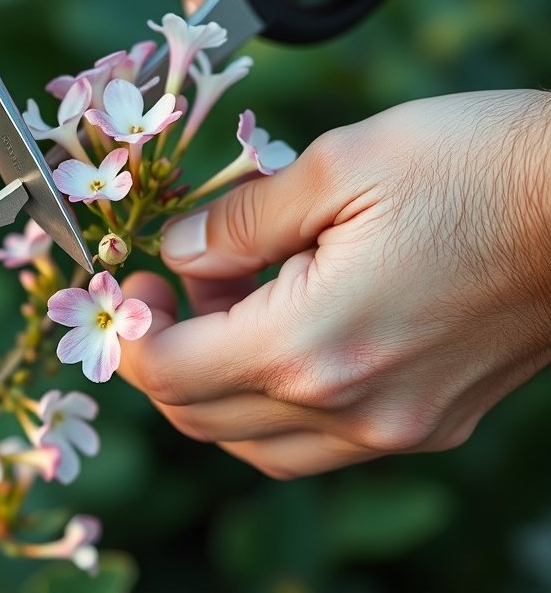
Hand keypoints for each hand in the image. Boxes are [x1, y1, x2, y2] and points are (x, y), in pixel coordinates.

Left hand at [117, 90, 550, 478]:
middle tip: (175, 283)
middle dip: (164, 351)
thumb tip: (176, 249)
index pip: (168, 372)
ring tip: (235, 297)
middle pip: (200, 416)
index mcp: (313, 345)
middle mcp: (350, 410)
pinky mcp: (428, 425)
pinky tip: (286, 330)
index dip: (127, 327)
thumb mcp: (339, 163)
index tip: (134, 280)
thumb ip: (237, 219)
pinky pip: (314, 443)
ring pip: (253, 442)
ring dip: (216, 381)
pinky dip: (273, 400)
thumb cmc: (477, 167)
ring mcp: (394, 429)